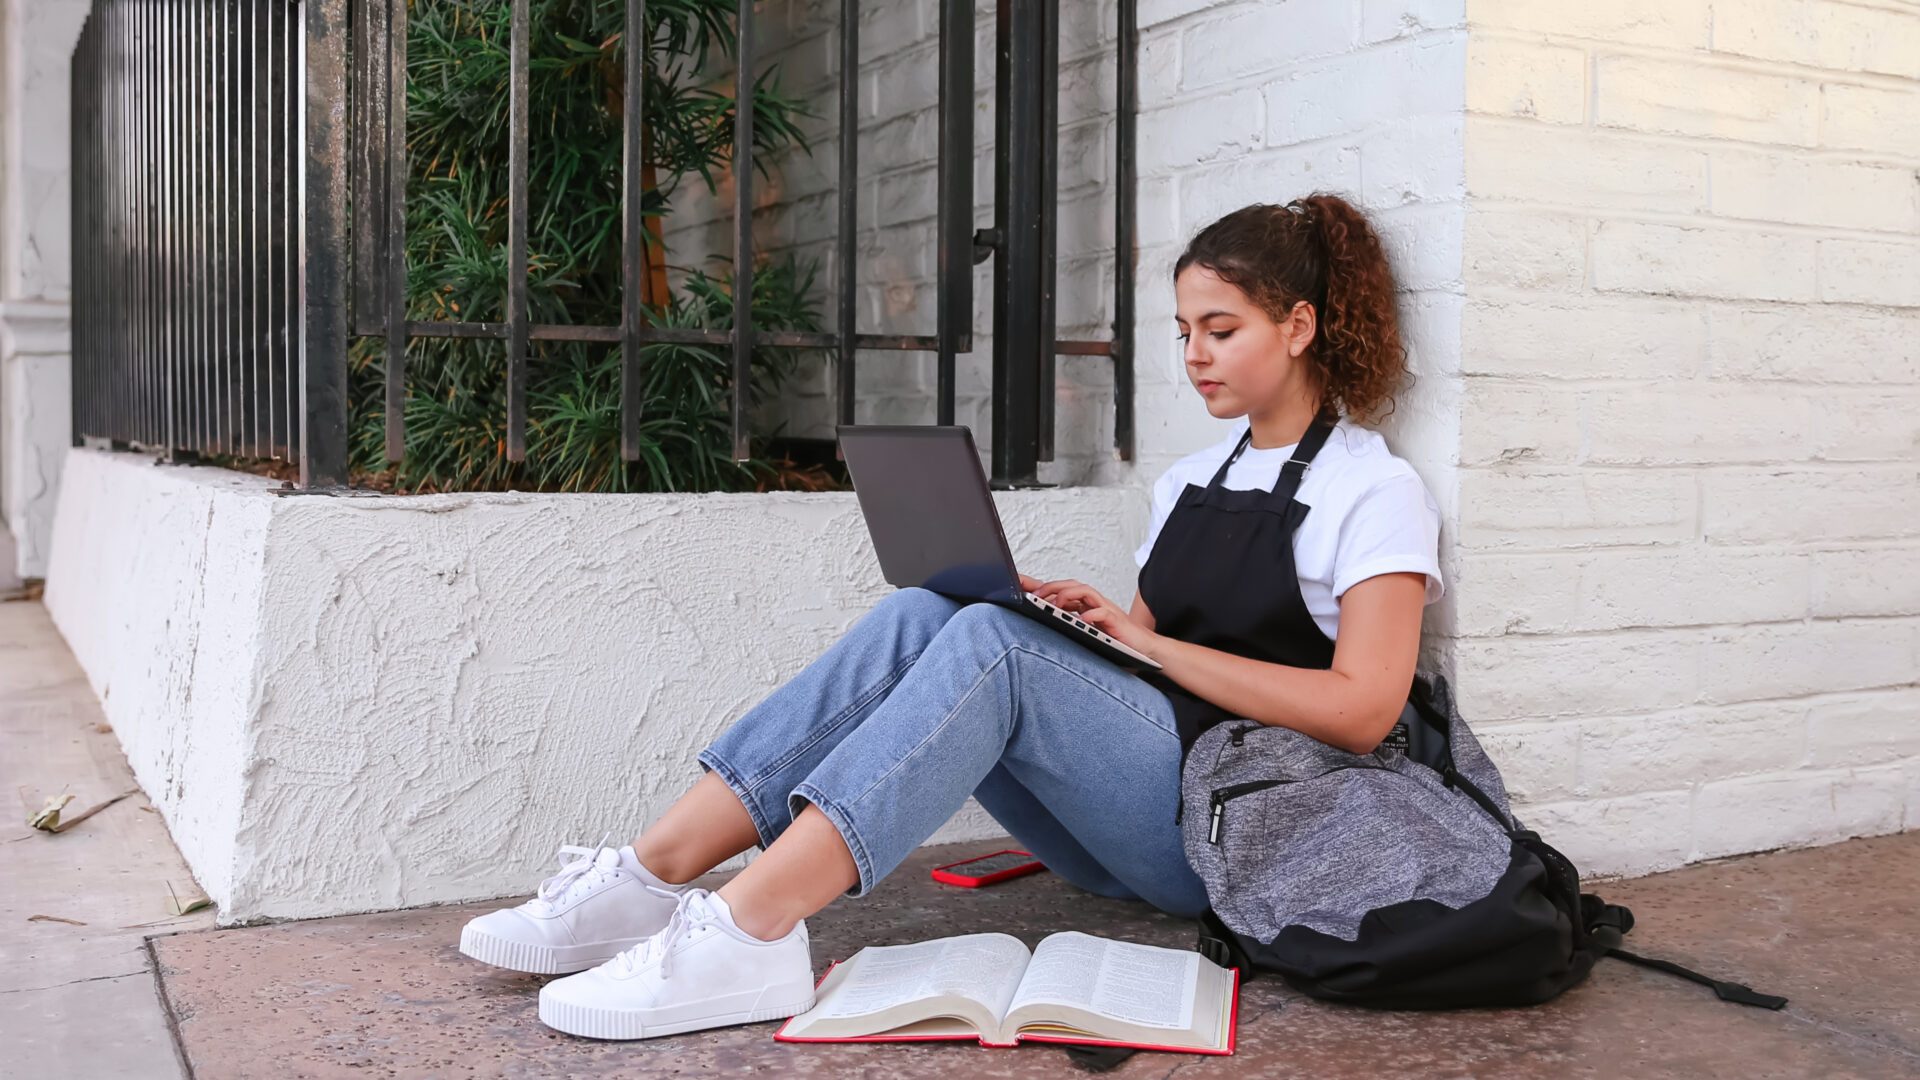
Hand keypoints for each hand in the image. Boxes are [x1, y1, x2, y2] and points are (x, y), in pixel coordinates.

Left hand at [1022, 576, 1159, 660]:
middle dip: (1051, 586)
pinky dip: (1091, 614)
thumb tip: (1043, 626)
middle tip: (1034, 596)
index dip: (1040, 585)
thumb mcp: (1085, 634)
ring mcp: (1106, 610)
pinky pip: (1103, 612)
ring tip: (1055, 603)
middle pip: (1071, 585)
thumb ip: (1069, 628)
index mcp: (1085, 606)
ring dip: (1068, 594)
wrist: (1145, 650)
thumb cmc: (1114, 643)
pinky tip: (1081, 620)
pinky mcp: (1117, 621)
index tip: (1018, 583)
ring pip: (1085, 591)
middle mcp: (1094, 604)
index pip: (1060, 590)